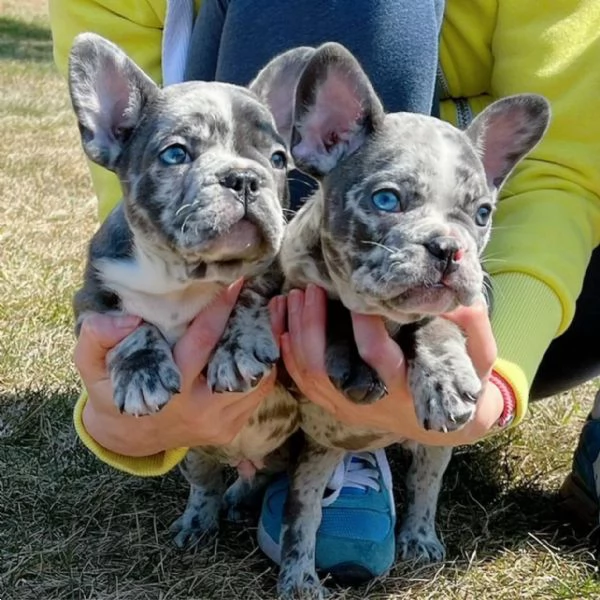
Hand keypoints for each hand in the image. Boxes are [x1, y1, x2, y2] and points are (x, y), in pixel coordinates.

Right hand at [73, 280, 286, 455]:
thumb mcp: (91, 367)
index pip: (202, 342)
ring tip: (272, 317)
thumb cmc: (112, 393)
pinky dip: (263, 370)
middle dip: (255, 328)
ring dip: (265, 349)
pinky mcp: (229, 429)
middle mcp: (200, 410)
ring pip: (257, 382)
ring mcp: (218, 423)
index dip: (220, 311)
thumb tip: (130, 319)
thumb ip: (97, 338)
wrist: (128, 438)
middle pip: (239, 362)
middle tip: (267, 298)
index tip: (235, 284)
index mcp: (170, 392)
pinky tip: (263, 346)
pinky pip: (256, 397)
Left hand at [281, 285, 502, 446]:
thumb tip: (460, 297)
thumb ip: (475, 328)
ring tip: (290, 297)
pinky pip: (302, 382)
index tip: (357, 292)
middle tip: (309, 289)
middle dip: (312, 326)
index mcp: (405, 390)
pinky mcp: (337, 406)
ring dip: (293, 335)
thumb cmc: (463, 386)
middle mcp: (371, 402)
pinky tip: (281, 324)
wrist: (447, 426)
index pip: (377, 356)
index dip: (364, 324)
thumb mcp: (480, 360)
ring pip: (307, 375)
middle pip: (325, 368)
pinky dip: (288, 353)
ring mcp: (349, 407)